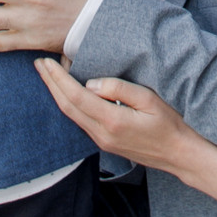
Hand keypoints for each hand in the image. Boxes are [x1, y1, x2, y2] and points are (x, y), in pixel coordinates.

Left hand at [35, 58, 190, 171]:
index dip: (58, 78)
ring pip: (71, 115)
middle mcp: (102, 134)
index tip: (47, 62)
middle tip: (38, 64)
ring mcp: (101, 141)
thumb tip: (91, 83)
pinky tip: (66, 92)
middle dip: (50, 84)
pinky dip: (69, 103)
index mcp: (112, 120)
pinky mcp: (104, 142)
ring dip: (57, 93)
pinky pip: (79, 121)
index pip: (76, 96)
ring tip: (48, 74)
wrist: (178, 154)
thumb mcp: (149, 99)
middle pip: (67, 107)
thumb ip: (119, 89)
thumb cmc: (169, 124)